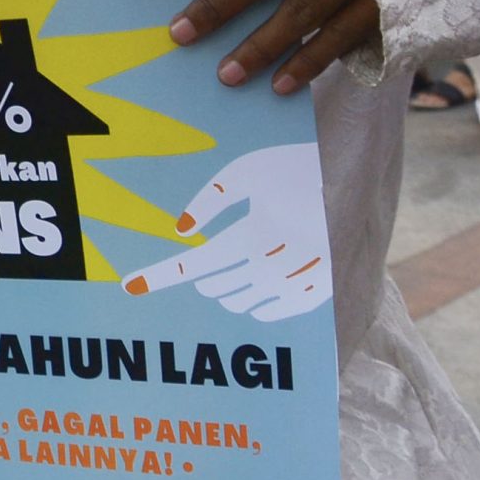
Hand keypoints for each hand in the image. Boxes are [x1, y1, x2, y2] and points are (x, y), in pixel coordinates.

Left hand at [120, 143, 330, 320]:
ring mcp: (296, 283)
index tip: (131, 285)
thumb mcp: (246, 172)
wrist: (349, 173)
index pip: (197, 264)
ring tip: (236, 265)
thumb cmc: (289, 166)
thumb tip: (182, 231)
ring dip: (226, 289)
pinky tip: (256, 282)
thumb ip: (210, 201)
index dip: (161, 275)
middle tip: (211, 260)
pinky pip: (269, 312)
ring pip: (239, 303)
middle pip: (215, 287)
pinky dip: (253, 302)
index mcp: (254, 233)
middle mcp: (274, 264)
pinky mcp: (314, 293)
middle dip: (204, 276)